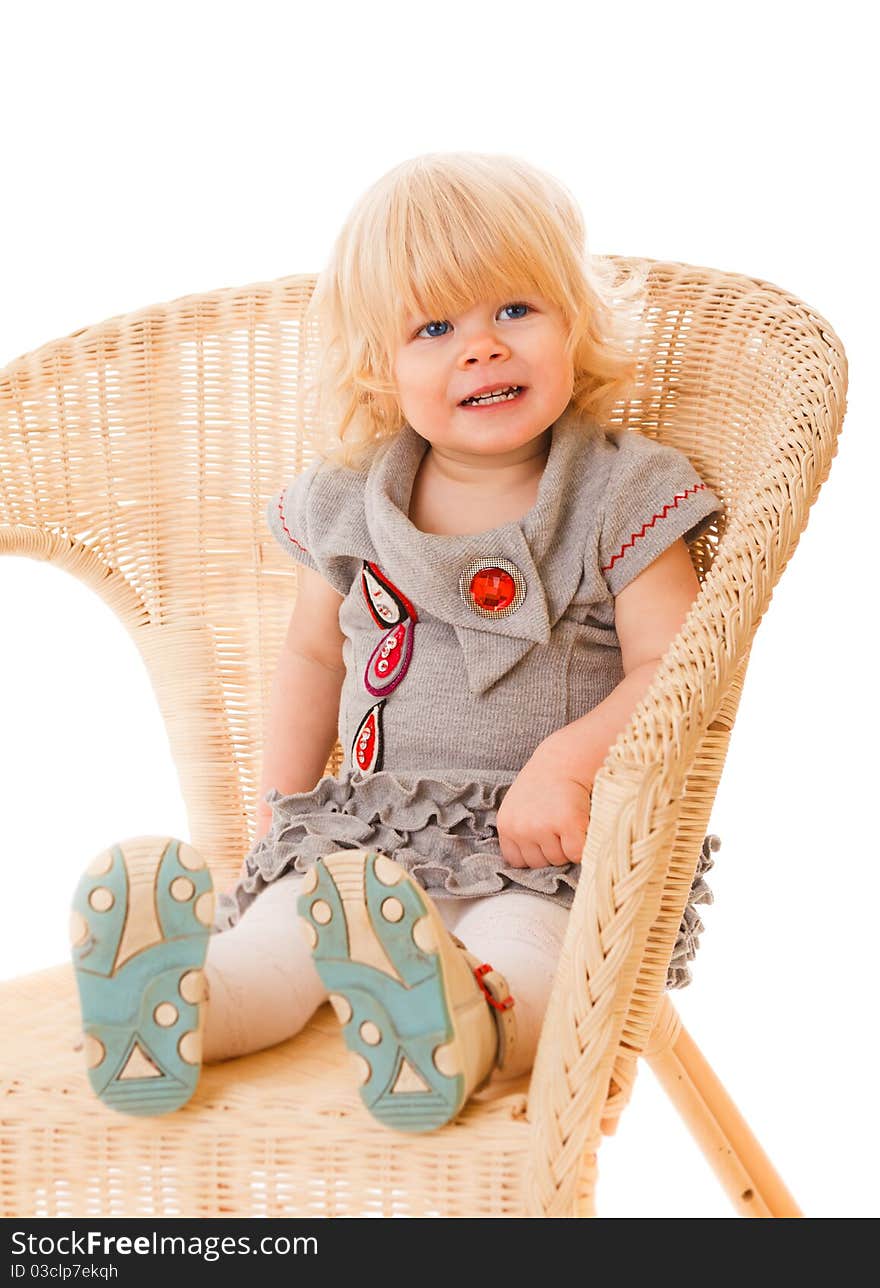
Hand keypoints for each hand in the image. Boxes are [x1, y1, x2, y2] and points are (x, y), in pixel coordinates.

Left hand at [495, 744, 591, 868]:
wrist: (567, 757)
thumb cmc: (547, 783)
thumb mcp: (521, 806)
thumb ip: (521, 831)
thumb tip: (534, 862)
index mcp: (506, 824)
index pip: (517, 861)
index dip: (534, 852)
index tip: (545, 837)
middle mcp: (520, 828)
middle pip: (540, 863)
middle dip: (552, 849)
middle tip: (560, 823)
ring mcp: (542, 827)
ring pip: (559, 859)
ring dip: (569, 846)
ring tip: (570, 819)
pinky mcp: (567, 823)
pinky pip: (577, 853)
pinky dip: (584, 844)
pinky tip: (582, 823)